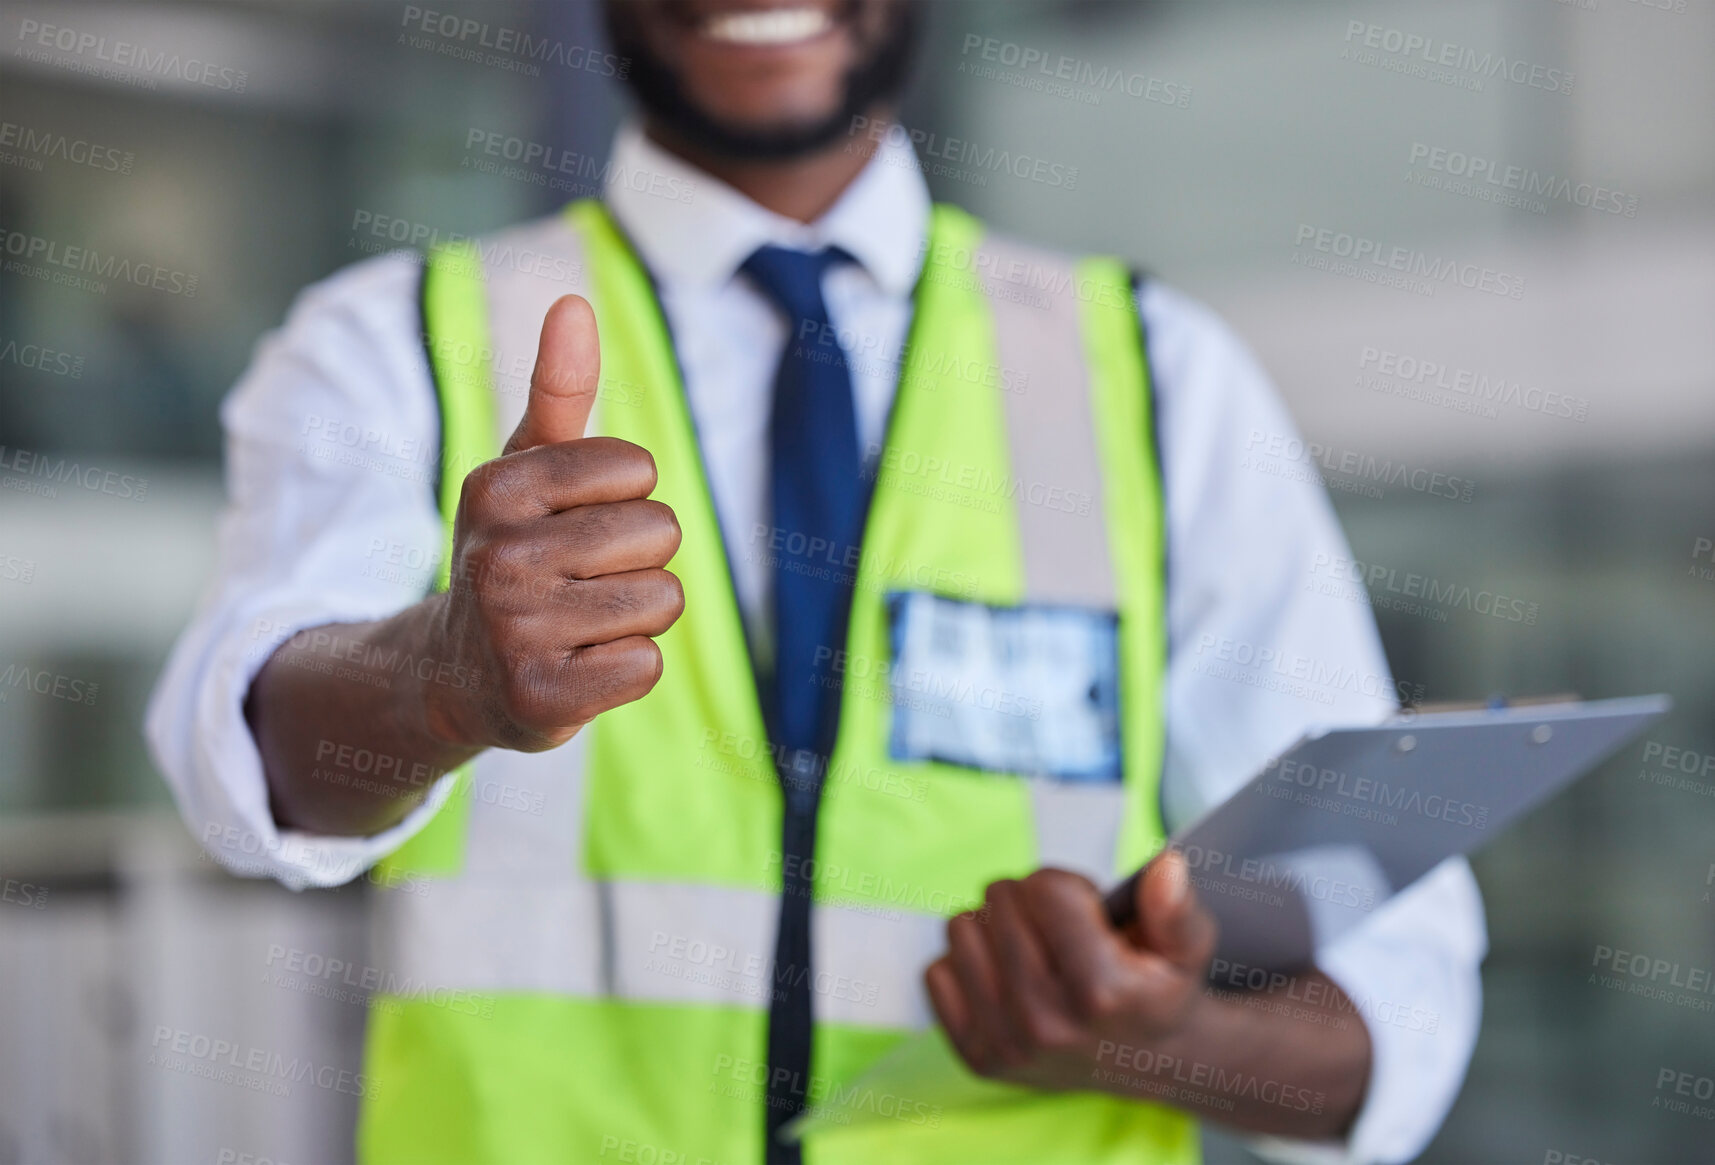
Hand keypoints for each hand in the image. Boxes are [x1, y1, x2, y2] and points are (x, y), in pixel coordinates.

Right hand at [425, 294, 684, 752]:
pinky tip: (579, 667)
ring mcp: (514, 631)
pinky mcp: (539, 698)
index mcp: (497, 486)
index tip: (577, 524)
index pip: (639, 469)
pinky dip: (629, 669)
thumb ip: (559, 388)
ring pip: (663, 600)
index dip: (628, 499)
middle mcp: (496, 555)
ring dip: (639, 616)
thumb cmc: (515, 552)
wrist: (459, 672)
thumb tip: (574, 301)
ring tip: (582, 622)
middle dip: (640, 560)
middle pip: (660, 534)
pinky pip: (647, 665)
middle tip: (581, 582)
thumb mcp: (527, 469)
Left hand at [924, 851, 1217, 1092]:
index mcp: (1100, 991)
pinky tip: (1006, 979)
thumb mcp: (1187, 947)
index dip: (1068, 888)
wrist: (1145, 1062)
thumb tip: (1166, 868)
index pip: (1043, 887)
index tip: (1088, 915)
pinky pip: (936, 972)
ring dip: (993, 928)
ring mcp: (1007, 1044)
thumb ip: (1176, 907)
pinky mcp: (977, 1057)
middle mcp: (1047, 1023)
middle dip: (1030, 902)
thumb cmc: (1159, 989)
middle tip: (1061, 934)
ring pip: (961, 928)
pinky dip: (966, 965)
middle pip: (1000, 901)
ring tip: (1033, 952)